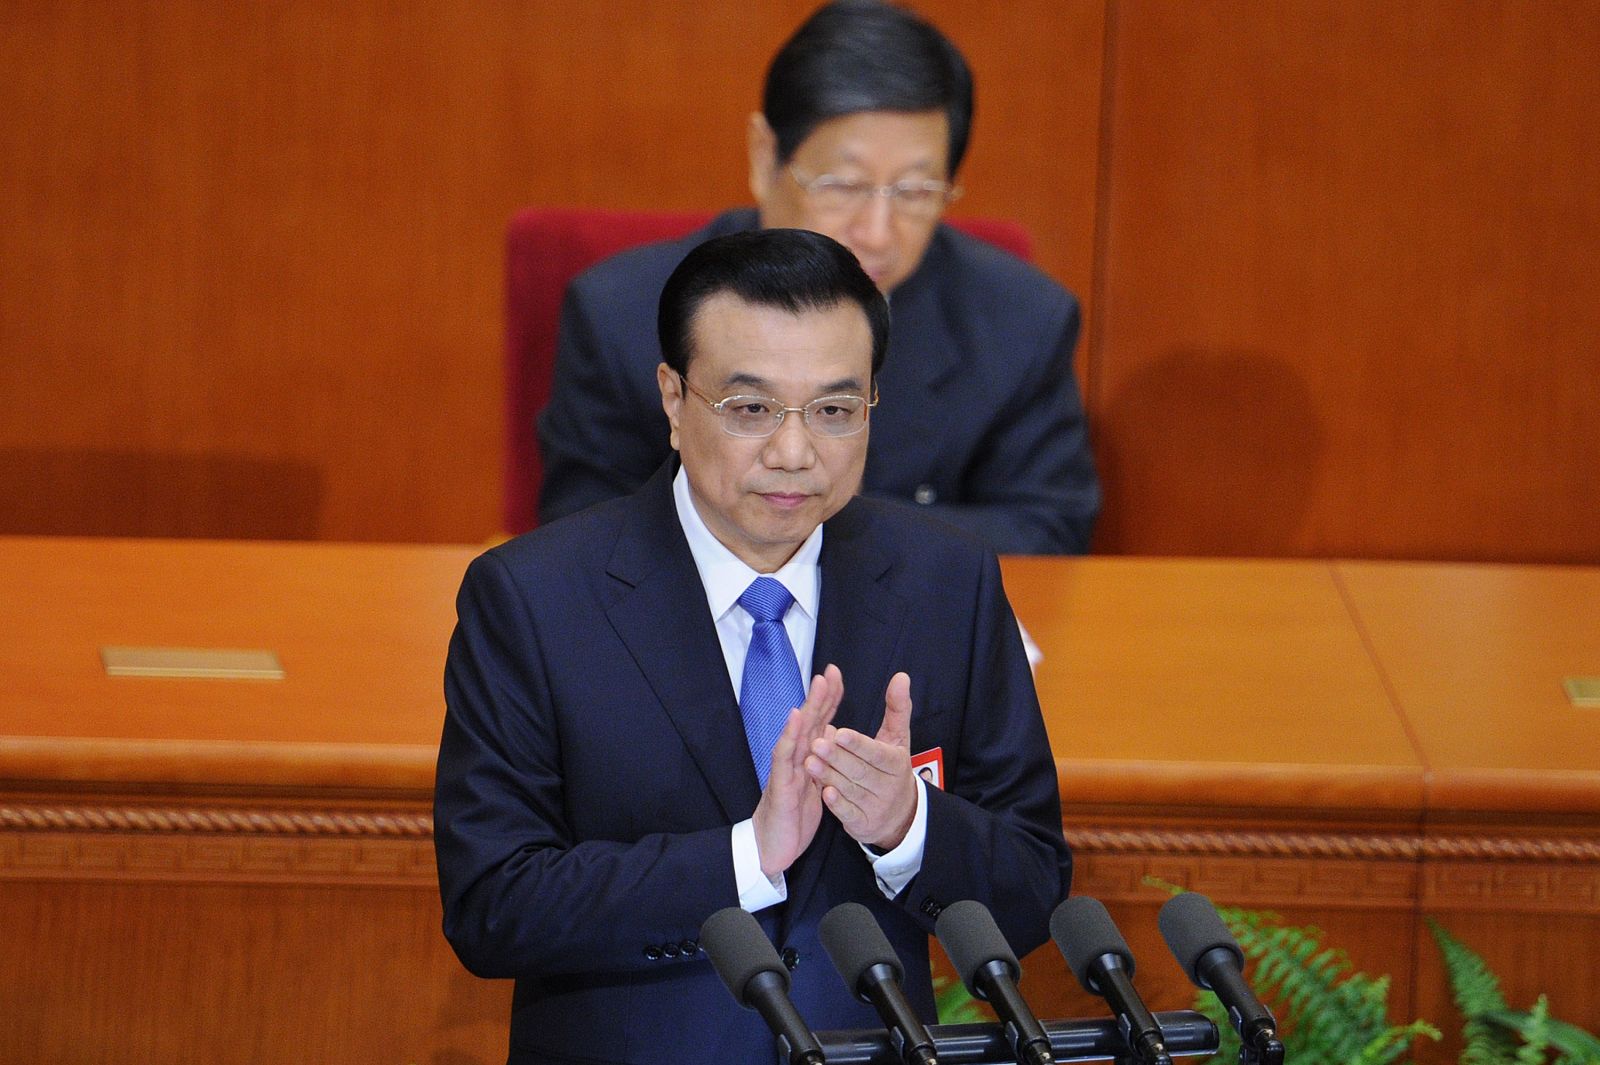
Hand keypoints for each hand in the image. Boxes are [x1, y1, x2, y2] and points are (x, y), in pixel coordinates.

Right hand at [752, 665, 842, 878]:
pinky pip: (784, 758)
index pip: (818, 724)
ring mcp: (786, 770)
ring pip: (798, 733)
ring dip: (808, 707)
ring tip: (819, 684)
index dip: (828, 700)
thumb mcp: (813, 786)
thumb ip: (820, 760)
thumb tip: (828, 732)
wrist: (772, 849)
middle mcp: (795, 759)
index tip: (837, 676)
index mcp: (806, 759)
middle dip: (821, 696)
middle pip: (809, 721)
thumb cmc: (792, 817)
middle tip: (831, 670)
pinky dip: (790, 736)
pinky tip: (796, 718)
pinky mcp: (779, 785)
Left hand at [805, 671, 916, 850]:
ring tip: (809, 762)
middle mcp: (888, 786)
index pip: (876, 753)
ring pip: (851, 790)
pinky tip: (824, 792)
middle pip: (860, 770)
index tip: (839, 732)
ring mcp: (876, 807)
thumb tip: (901, 676)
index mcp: (896, 763)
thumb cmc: (892, 769)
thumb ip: (897, 708)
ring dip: (830, 776)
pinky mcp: (863, 824)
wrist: (900, 816)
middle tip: (816, 743)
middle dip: (837, 757)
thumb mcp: (898, 739)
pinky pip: (849, 813)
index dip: (858, 744)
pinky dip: (837, 804)